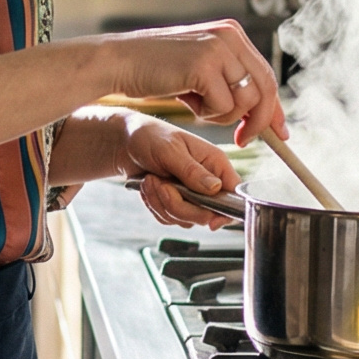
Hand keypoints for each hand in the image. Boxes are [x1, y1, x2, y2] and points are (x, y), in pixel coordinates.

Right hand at [104, 21, 284, 144]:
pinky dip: (207, 113)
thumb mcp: (199, 69)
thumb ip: (228, 81)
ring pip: (245, 100)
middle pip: (265, 88)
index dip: (275, 107)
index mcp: (231, 33)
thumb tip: (260, 112)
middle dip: (259, 121)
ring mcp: (218, 48)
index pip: (266, 74)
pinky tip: (186, 101)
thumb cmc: (154, 69)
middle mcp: (230, 36)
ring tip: (197, 106)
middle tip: (243, 140)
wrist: (117, 62)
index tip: (280, 132)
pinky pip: (223, 105)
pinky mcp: (204, 65)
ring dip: (223, 115)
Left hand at [121, 117, 241, 228]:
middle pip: (206, 214)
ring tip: (150, 180)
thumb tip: (216, 188)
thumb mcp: (170, 150)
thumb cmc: (150, 136)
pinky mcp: (174, 203)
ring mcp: (191, 195)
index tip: (212, 221)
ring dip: (161, 203)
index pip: (234, 194)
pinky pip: (168, 218)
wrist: (125, 142)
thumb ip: (192, 171)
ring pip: (184, 219)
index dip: (226, 211)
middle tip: (162, 186)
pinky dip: (154, 205)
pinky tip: (148, 186)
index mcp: (215, 163)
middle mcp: (206, 181)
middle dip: (179, 205)